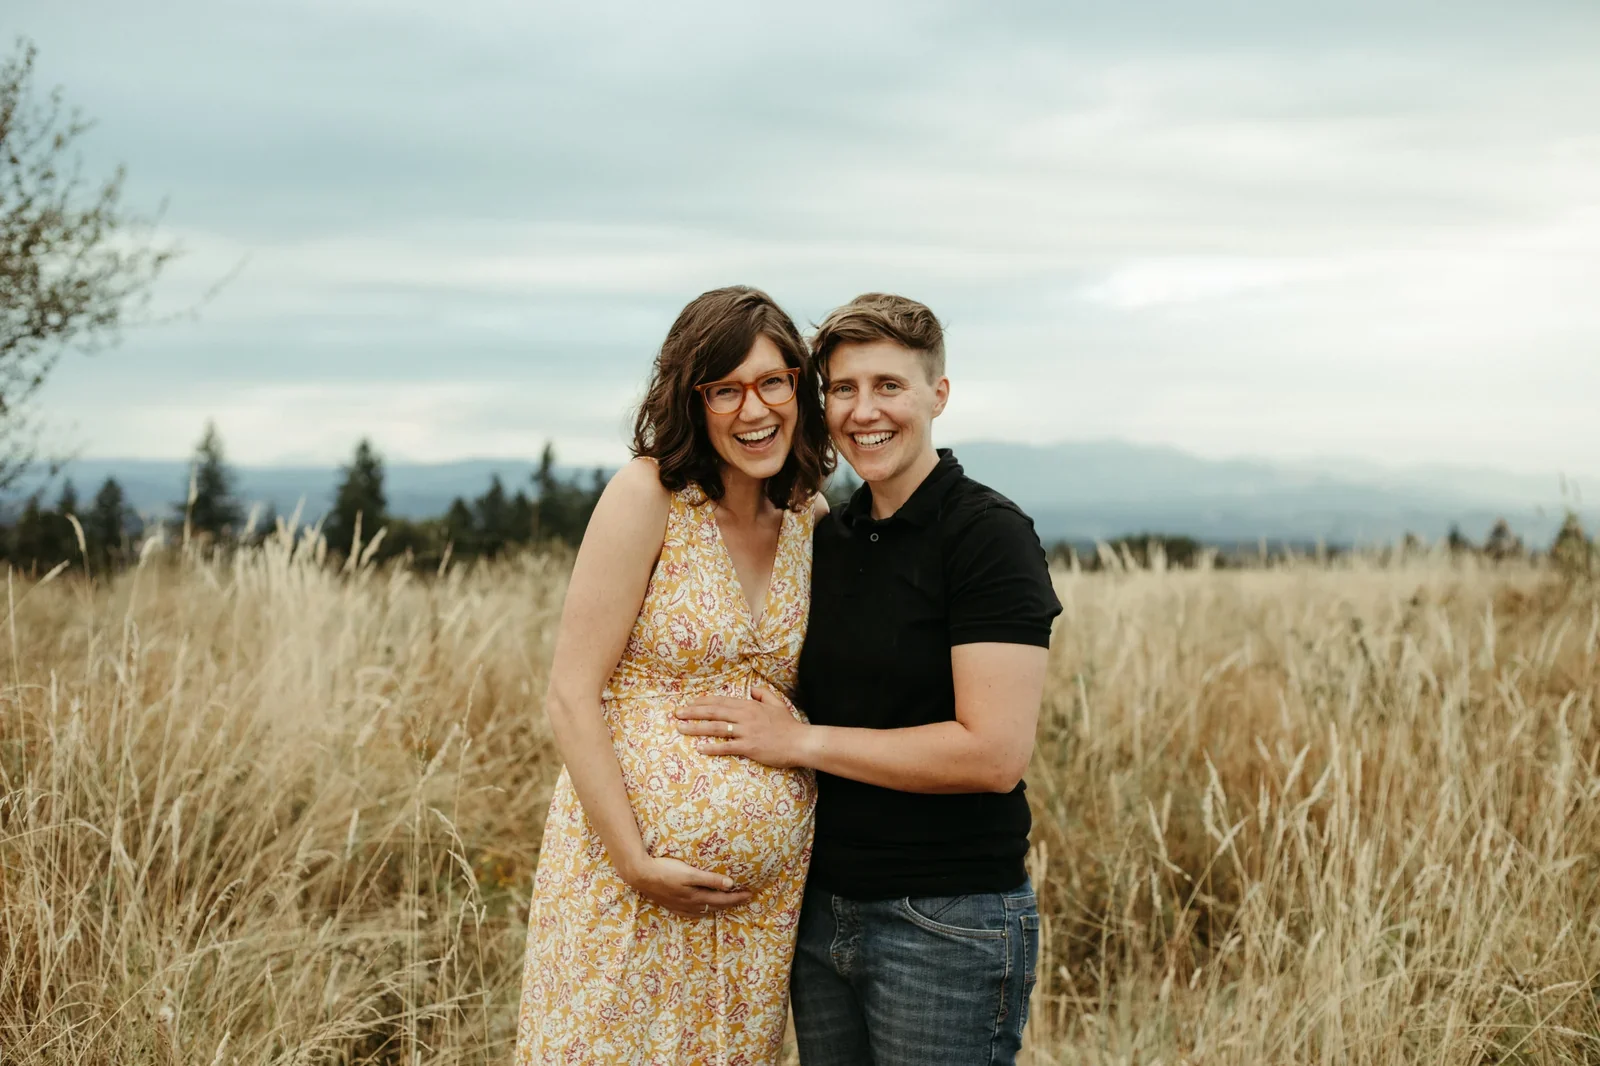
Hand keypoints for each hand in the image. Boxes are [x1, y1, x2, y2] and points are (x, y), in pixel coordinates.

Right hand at [621, 854, 751, 916]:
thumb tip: (731, 884)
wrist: (641, 875)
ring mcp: (681, 906)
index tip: (750, 893)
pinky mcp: (672, 905)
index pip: (723, 899)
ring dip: (718, 907)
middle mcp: (691, 905)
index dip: (737, 897)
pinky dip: (703, 911)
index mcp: (697, 897)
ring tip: (728, 904)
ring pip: (705, 910)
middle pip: (716, 905)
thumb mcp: (690, 873)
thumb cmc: (666, 870)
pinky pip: (693, 913)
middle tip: (745, 898)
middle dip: (732, 902)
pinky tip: (702, 909)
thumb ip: (710, 879)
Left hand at [675, 686, 811, 768]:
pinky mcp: (749, 747)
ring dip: (696, 727)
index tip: (690, 703)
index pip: (721, 701)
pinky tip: (700, 748)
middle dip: (693, 711)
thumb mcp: (776, 704)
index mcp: (749, 705)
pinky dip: (712, 747)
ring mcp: (746, 732)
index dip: (703, 702)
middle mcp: (745, 716)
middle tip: (677, 713)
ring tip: (681, 728)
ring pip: (716, 728)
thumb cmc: (788, 725)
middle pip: (714, 712)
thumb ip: (763, 694)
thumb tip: (752, 690)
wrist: (800, 742)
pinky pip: (726, 747)